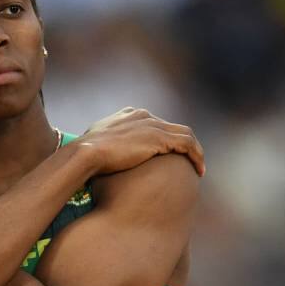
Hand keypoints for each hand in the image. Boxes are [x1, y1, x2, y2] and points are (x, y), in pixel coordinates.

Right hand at [75, 107, 204, 176]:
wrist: (85, 154)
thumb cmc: (85, 156)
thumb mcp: (93, 146)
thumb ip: (102, 146)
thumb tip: (98, 159)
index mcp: (128, 115)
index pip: (154, 124)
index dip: (164, 139)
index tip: (168, 155)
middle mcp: (143, 116)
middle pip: (171, 128)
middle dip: (182, 145)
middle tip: (188, 162)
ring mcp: (152, 125)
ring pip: (185, 134)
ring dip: (195, 151)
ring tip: (199, 168)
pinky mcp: (160, 138)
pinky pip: (188, 144)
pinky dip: (197, 155)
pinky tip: (199, 170)